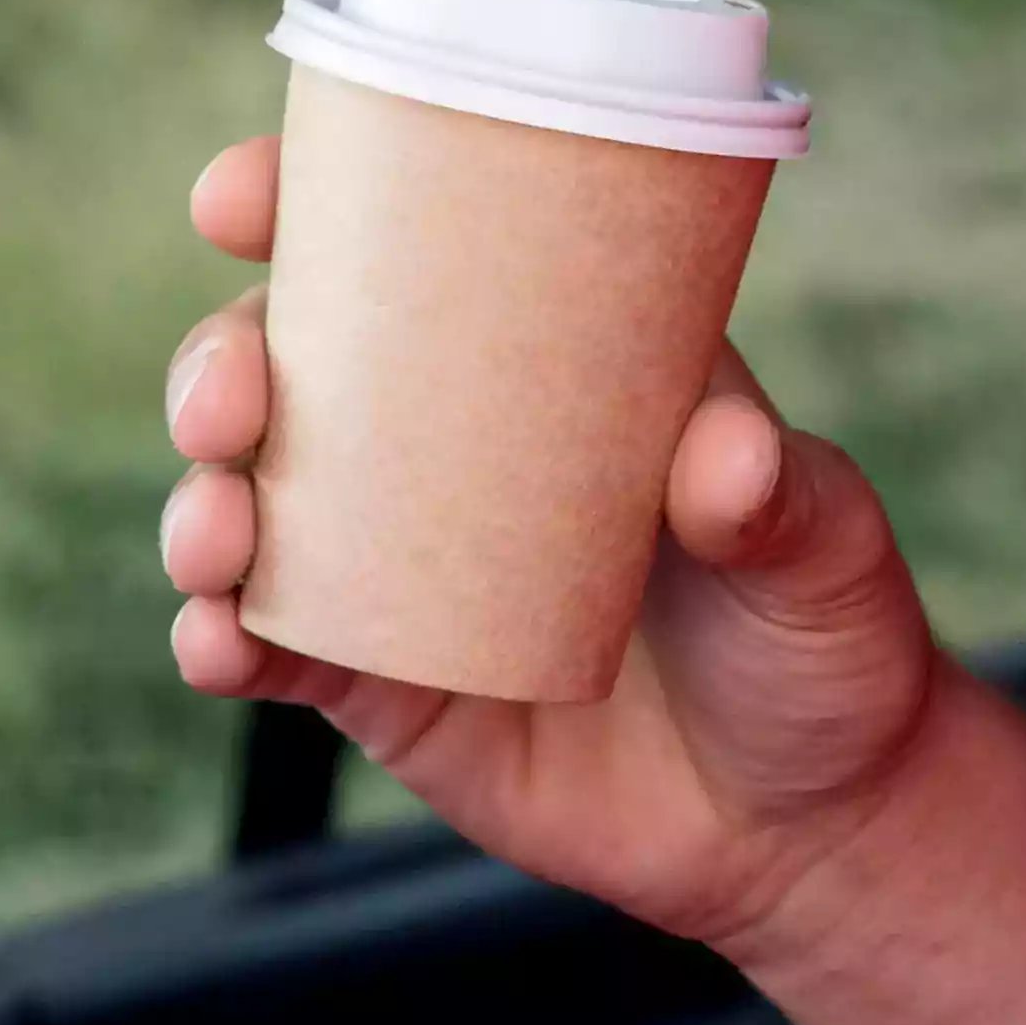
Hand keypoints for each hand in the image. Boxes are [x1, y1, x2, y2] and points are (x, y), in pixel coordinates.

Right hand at [155, 129, 960, 965]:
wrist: (808, 826)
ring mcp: (400, 568)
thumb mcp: (825, 545)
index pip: (408, 251)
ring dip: (200, 505)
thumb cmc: (825, 642)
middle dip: (218, 365)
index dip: (301, 204)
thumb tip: (722, 454)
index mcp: (546, 361)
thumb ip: (774, 499)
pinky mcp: (382, 689)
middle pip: (287, 369)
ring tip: (219, 538)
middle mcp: (449, 447)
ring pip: (250, 505)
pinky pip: (269, 652)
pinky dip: (217, 640)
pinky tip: (217, 642)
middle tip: (230, 403)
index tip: (239, 198)